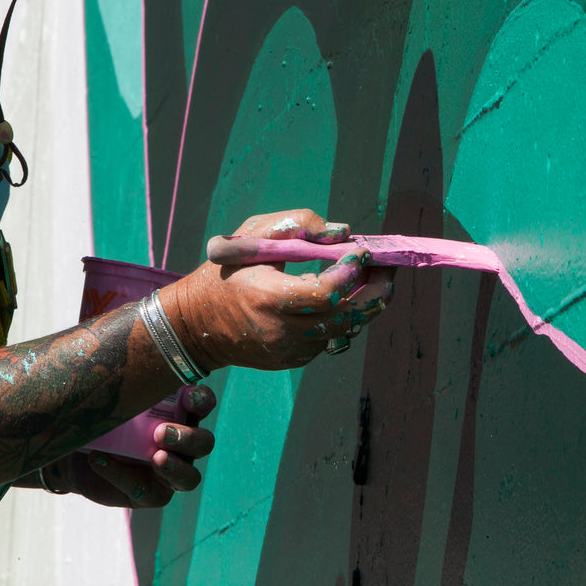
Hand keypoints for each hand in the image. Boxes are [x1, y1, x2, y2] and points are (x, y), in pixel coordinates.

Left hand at [41, 384, 216, 507]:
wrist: (71, 448)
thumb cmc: (97, 410)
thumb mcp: (107, 388)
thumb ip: (119, 370)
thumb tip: (118, 333)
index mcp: (178, 410)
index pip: (203, 403)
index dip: (202, 400)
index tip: (188, 395)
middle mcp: (181, 442)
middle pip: (204, 444)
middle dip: (187, 438)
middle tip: (160, 433)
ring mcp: (169, 470)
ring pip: (190, 478)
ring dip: (175, 467)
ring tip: (154, 457)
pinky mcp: (151, 493)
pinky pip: (151, 493)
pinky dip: (125, 477)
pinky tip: (102, 460)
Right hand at [162, 209, 394, 370]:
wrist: (197, 326)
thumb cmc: (225, 272)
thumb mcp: (250, 236)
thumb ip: (295, 225)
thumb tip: (342, 233)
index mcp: (267, 297)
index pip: (324, 294)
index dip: (349, 274)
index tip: (360, 253)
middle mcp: (281, 330)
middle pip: (346, 318)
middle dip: (376, 293)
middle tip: (389, 269)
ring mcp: (289, 351)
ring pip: (344, 330)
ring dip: (365, 305)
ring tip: (375, 279)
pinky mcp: (294, 360)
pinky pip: (329, 338)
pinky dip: (342, 317)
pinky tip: (343, 297)